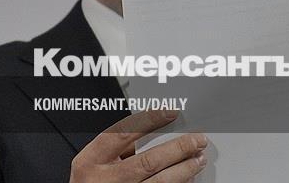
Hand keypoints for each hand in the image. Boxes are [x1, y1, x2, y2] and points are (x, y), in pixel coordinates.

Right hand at [70, 110, 207, 182]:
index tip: (171, 112)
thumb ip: (118, 146)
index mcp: (90, 161)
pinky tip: (188, 177)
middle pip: (149, 161)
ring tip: (198, 158)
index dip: (149, 120)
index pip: (123, 133)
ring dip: (184, 169)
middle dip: (178, 148)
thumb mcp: (94, 161)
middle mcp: (105, 181)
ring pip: (161, 182)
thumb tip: (154, 127)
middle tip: (197, 139)